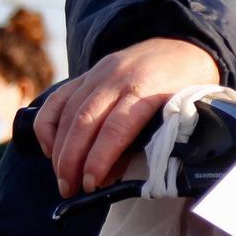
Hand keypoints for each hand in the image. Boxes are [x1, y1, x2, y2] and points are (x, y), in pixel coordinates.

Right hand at [34, 38, 221, 197]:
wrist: (183, 46)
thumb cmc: (187, 87)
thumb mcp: (181, 113)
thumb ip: (152, 142)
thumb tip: (113, 175)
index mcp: (148, 89)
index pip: (116, 128)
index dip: (99, 159)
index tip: (90, 185)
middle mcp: (118, 78)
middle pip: (85, 121)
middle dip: (72, 160)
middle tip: (69, 189)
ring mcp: (99, 73)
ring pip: (68, 112)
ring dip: (60, 150)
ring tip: (62, 179)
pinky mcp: (88, 74)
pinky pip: (59, 99)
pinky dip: (48, 125)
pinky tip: (50, 149)